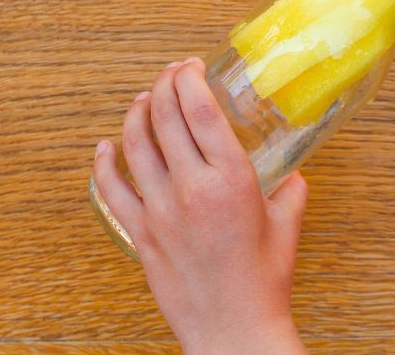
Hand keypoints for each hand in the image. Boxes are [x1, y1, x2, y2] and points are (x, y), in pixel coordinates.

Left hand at [93, 58, 308, 354]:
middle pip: (163, 115)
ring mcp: (159, 210)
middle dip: (163, 83)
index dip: (190, 77)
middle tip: (170, 75)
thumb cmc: (263, 282)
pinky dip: (104, 161)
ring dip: (136, 112)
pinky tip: (105, 147)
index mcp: (231, 178)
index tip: (192, 66)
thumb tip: (290, 173)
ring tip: (144, 100)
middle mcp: (191, 188)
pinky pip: (111, 188)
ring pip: (134, 142)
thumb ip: (290, 190)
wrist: (233, 328)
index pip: (199, 107)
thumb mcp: (287, 224)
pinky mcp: (140, 233)